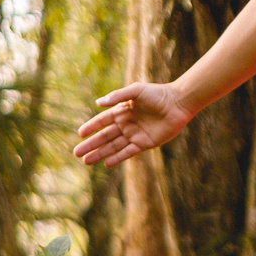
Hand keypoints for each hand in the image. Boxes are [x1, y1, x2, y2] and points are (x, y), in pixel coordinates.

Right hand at [73, 81, 192, 167]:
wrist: (178, 103)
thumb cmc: (157, 94)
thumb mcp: (136, 91)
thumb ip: (117, 96)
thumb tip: (97, 103)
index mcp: (122, 111)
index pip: (102, 121)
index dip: (91, 127)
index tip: (79, 134)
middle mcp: (126, 124)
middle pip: (105, 137)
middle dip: (91, 145)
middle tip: (77, 153)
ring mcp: (135, 135)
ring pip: (113, 146)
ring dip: (100, 154)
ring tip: (86, 161)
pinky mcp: (145, 143)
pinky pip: (128, 152)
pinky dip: (117, 158)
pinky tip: (106, 164)